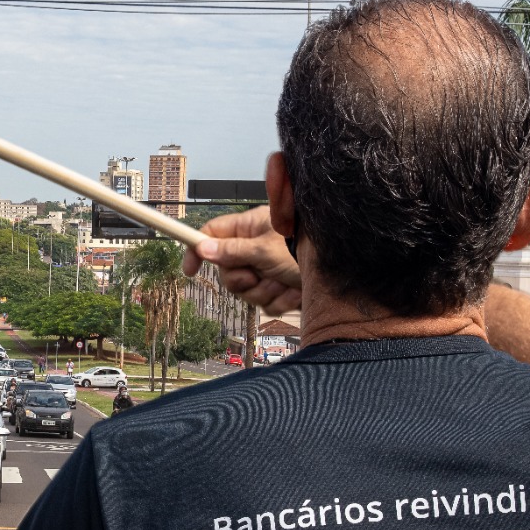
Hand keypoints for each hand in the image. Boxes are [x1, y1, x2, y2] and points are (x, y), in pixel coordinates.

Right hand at [181, 206, 301, 315]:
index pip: (213, 234)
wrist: (339, 270)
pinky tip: (294, 291)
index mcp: (251, 227)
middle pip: (229, 271)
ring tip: (284, 281)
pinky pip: (266, 302)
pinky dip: (279, 300)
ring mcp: (268, 268)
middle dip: (243, 280)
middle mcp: (257, 247)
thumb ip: (231, 250)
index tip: (190, 271)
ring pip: (248, 291)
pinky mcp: (280, 287)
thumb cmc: (305, 248)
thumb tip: (203, 248)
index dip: (197, 251)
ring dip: (265, 291)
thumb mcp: (264, 249)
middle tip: (258, 275)